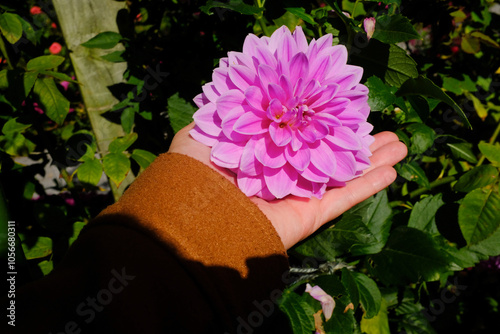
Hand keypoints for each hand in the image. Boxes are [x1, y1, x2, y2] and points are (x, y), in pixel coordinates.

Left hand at [169, 123, 406, 248]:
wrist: (196, 221)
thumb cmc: (194, 175)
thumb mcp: (200, 136)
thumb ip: (219, 118)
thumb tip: (237, 99)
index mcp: (260, 155)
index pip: (297, 133)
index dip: (320, 119)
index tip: (340, 105)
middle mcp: (282, 174)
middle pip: (327, 153)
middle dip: (355, 141)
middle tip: (381, 127)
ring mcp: (298, 195)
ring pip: (343, 174)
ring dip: (372, 160)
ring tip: (399, 145)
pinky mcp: (310, 215)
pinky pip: (345, 197)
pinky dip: (369, 184)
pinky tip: (392, 168)